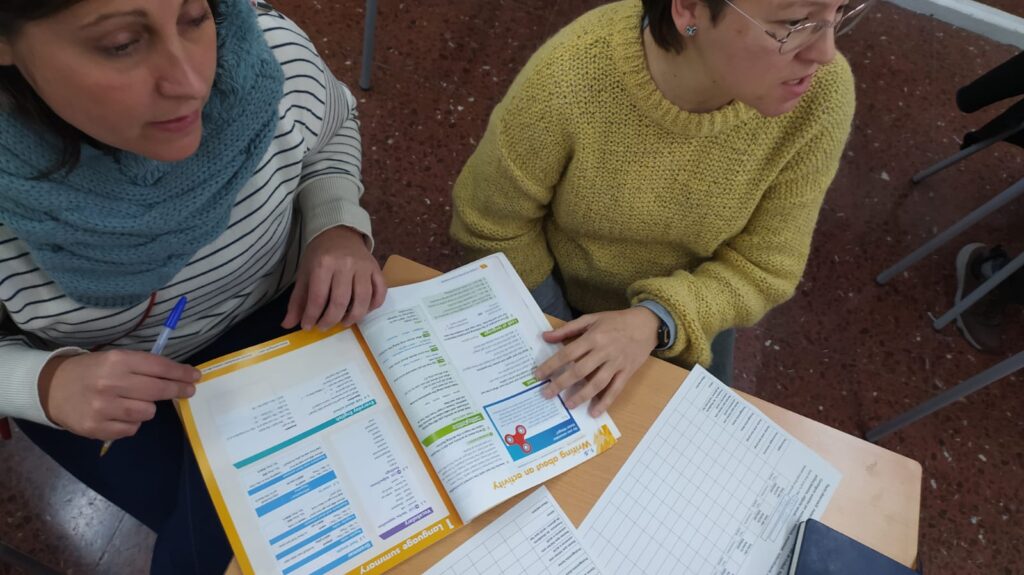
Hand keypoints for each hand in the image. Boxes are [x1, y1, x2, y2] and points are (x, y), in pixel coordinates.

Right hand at [38, 350, 199, 439]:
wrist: (51, 388)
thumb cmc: (91, 371)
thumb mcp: (114, 359)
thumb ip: (143, 367)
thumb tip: (179, 376)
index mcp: (117, 361)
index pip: (159, 367)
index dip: (181, 373)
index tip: (195, 377)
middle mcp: (110, 383)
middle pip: (158, 390)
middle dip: (177, 390)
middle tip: (188, 391)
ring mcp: (102, 408)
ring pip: (147, 413)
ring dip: (148, 408)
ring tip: (135, 402)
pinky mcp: (96, 428)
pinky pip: (131, 429)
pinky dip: (131, 423)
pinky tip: (120, 414)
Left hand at [283, 226, 386, 330]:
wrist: (339, 233)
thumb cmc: (320, 254)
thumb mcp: (304, 273)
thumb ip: (298, 300)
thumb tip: (288, 324)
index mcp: (323, 264)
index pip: (318, 298)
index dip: (311, 316)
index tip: (307, 326)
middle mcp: (345, 265)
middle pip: (340, 302)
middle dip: (330, 320)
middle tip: (323, 327)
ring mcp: (363, 267)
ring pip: (362, 299)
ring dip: (353, 317)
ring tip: (343, 322)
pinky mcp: (376, 268)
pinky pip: (380, 291)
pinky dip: (374, 305)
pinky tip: (364, 311)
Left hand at [534, 307, 659, 416]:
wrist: (646, 324)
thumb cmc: (616, 321)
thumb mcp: (591, 318)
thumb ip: (568, 329)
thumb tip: (545, 336)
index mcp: (593, 337)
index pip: (568, 353)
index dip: (551, 365)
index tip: (538, 375)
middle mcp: (604, 351)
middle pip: (579, 370)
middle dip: (561, 383)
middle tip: (547, 394)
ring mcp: (616, 363)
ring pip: (597, 383)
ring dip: (581, 396)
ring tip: (568, 405)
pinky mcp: (627, 372)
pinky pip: (615, 389)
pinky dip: (605, 402)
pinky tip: (594, 411)